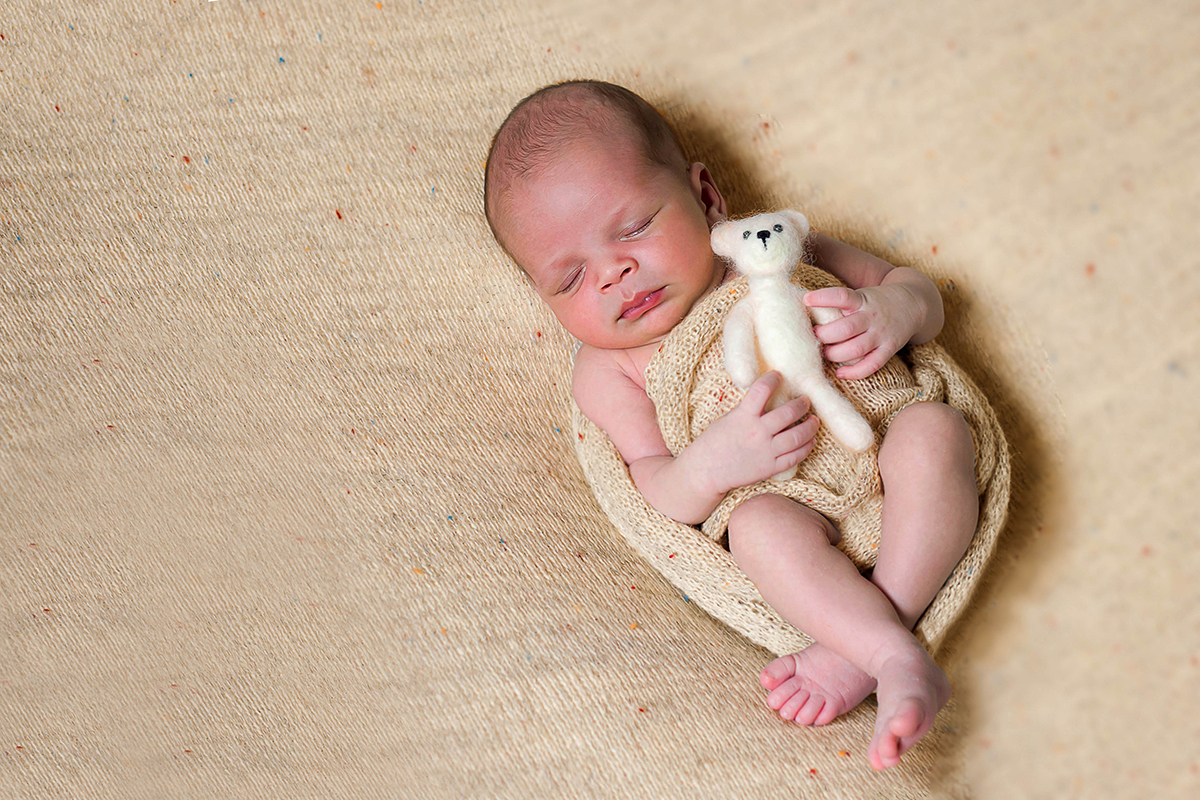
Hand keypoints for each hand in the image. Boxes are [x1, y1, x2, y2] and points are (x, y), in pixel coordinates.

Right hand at [688, 371, 819, 493]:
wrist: (706, 471)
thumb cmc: (713, 443)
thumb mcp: (727, 419)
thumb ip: (747, 410)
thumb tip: (766, 400)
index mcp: (743, 417)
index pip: (762, 390)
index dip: (772, 379)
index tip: (778, 375)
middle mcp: (757, 433)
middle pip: (788, 413)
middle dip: (801, 405)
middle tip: (805, 401)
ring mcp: (766, 451)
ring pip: (797, 436)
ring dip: (810, 426)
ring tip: (814, 420)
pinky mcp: (770, 467)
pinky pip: (795, 456)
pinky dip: (806, 447)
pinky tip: (810, 441)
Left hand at [804, 284, 923, 379]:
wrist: (914, 303)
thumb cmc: (876, 301)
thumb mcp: (861, 295)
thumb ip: (840, 304)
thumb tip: (805, 312)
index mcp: (862, 300)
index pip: (842, 296)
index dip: (823, 298)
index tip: (806, 300)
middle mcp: (871, 317)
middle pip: (844, 329)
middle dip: (824, 335)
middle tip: (814, 336)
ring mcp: (881, 335)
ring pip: (855, 349)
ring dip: (835, 354)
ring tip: (825, 353)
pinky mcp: (889, 349)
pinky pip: (871, 365)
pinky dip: (854, 372)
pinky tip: (840, 372)